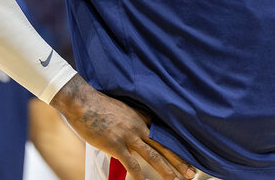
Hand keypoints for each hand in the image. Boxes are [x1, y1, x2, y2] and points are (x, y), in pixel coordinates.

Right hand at [50, 75, 194, 179]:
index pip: (164, 135)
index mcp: (142, 118)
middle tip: (191, 173)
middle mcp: (139, 127)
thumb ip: (133, 123)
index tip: (189, 157)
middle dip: (179, 161)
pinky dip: (138, 175)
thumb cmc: (99, 106)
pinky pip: (130, 163)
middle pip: (164, 146)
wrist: (83, 102)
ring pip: (152, 156)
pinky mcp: (115, 144)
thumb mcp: (123, 111)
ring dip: (165, 170)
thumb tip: (136, 136)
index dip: (177, 147)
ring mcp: (128, 136)